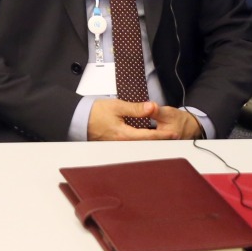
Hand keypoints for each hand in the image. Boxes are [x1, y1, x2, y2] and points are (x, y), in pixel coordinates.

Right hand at [87, 99, 204, 140]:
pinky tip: (144, 136)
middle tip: (172, 137)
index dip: (163, 135)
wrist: (77, 118)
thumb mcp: (117, 106)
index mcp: (124, 135)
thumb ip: (136, 108)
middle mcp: (122, 143)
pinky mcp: (113, 142)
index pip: (149, 136)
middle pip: (145, 143)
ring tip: (161, 136)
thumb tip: (152, 108)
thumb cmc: (94, 112)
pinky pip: (130, 143)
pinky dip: (140, 139)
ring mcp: (117, 144)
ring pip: (138, 144)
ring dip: (150, 140)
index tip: (174, 134)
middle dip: (159, 140)